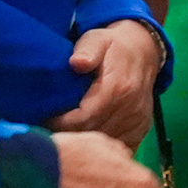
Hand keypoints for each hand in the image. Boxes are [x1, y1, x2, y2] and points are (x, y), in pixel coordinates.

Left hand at [53, 20, 162, 147]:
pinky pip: (119, 147)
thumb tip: (76, 63)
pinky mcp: (141, 129)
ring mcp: (137, 120)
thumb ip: (87, 51)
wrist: (143, 51)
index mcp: (117, 88)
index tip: (44, 120)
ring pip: (105, 143)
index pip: (84, 118)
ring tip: (66, 136)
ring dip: (85, 144)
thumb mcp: (97, 39)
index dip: (61, 123)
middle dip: (69, 136)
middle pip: (92, 133)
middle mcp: (130, 107)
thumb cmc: (112, 46)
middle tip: (50, 131)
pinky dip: (102, 148)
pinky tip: (89, 141)